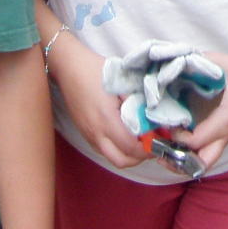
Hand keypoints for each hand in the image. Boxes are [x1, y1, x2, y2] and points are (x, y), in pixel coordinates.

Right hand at [48, 34, 140, 169]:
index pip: (130, 148)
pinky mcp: (84, 133)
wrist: (69, 67)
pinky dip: (116, 149)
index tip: (159, 140)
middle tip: (150, 144)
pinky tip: (124, 134)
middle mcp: (96, 133)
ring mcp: (88, 134)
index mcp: (106, 120)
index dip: (147, 149)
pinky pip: (103, 149)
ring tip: (139, 140)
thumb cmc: (95, 70)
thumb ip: (137, 102)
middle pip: (121, 161)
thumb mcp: (122, 83)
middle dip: (139, 158)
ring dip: (127, 154)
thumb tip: (152, 116)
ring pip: (111, 157)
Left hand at [171, 53, 227, 170]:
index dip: (178, 136)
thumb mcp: (227, 64)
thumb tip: (177, 60)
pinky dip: (191, 156)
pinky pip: (206, 154)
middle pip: (203, 164)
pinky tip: (177, 145)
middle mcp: (225, 135)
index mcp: (225, 119)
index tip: (169, 123)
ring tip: (166, 152)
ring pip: (205, 164)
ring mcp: (225, 139)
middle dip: (179, 163)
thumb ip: (201, 61)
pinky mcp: (224, 138)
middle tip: (162, 151)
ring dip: (184, 162)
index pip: (197, 140)